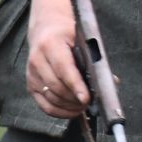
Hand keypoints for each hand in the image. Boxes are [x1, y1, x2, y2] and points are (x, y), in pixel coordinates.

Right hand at [25, 0, 87, 117]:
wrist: (46, 29)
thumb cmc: (68, 34)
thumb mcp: (82, 40)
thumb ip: (94, 60)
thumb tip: (111, 82)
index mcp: (51, 44)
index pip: (64, 69)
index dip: (76, 86)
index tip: (86, 98)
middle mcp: (37, 59)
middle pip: (57, 86)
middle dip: (75, 98)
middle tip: (90, 103)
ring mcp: (31, 74)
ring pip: (51, 98)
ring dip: (69, 106)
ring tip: (83, 107)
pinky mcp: (30, 85)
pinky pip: (44, 105)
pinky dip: (59, 112)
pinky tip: (72, 111)